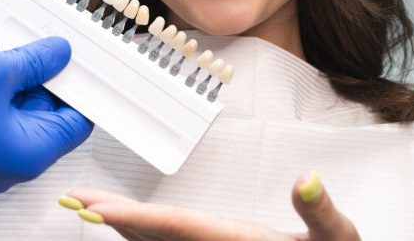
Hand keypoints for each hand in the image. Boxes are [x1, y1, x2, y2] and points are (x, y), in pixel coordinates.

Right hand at [0, 36, 91, 195]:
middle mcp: (11, 164)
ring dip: (13, 77)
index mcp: (30, 154)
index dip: (80, 89)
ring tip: (3, 47)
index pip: (76, 123)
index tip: (79, 65)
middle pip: (45, 115)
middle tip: (41, 48)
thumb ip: (35, 61)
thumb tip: (58, 54)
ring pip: (14, 111)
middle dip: (42, 77)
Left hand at [62, 171, 360, 240]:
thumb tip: (306, 178)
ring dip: (125, 227)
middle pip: (156, 238)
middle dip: (114, 220)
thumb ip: (321, 212)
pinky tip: (135, 228)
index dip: (133, 219)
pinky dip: (148, 234)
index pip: (177, 229)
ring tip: (90, 208)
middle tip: (75, 201)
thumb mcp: (338, 240)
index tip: (96, 210)